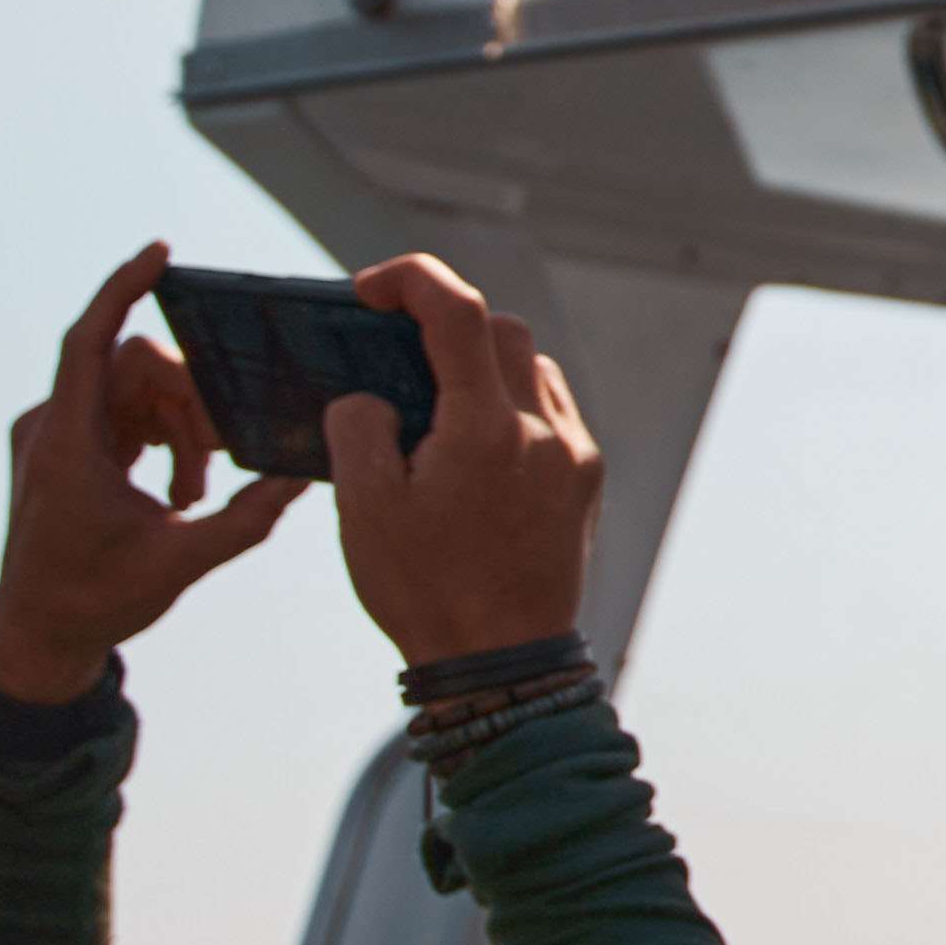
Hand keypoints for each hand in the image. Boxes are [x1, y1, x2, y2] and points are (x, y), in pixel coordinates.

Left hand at [0, 246, 312, 703]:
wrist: (36, 640)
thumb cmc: (96, 604)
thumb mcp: (180, 565)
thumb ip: (244, 519)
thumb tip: (300, 477)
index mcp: (69, 448)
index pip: (91, 343)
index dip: (123, 290)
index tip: (161, 253)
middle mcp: (50, 428)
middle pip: (134, 371)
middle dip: (190, 405)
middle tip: (223, 456)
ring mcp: (50, 435)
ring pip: (132, 393)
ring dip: (178, 429)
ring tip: (195, 492)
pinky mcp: (58, 447)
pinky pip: (118, 413)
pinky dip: (157, 438)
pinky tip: (177, 490)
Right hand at [325, 255, 600, 671]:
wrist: (502, 666)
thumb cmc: (427, 591)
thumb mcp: (364, 509)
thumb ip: (358, 427)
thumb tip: (373, 395)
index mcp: (486, 430)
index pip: (457, 312)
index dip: (411, 278)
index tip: (370, 288)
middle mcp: (544, 431)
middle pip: (502, 331)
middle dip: (446, 323)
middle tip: (394, 347)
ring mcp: (574, 456)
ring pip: (533, 369)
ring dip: (484, 367)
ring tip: (432, 404)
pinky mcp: (587, 482)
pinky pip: (552, 413)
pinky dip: (511, 406)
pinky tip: (473, 445)